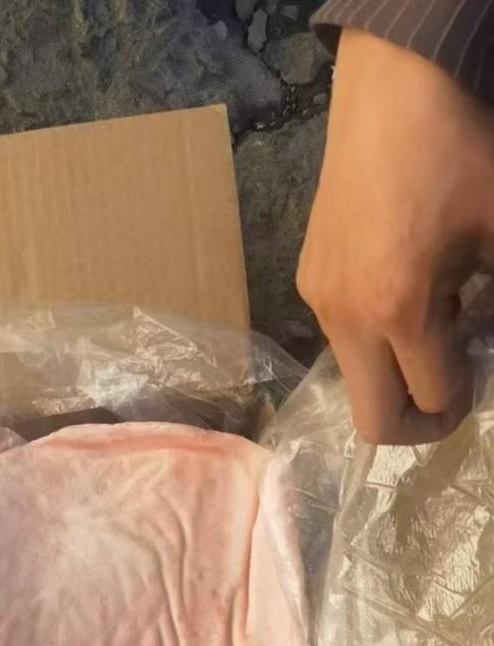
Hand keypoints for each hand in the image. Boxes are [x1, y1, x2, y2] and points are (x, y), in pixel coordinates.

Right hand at [297, 30, 493, 443]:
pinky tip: (403, 284)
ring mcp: (320, 299)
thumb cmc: (460, 152)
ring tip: (434, 316)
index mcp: (399, 308)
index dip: (463, 402)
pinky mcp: (309, 278)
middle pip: (374, 421)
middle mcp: (348, 316)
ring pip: (358, 380)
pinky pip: (343, 337)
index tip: (481, 372)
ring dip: (399, 371)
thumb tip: (489, 349)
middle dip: (420, 420)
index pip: (430, 401)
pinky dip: (377, 336)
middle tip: (451, 386)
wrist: (396, 85)